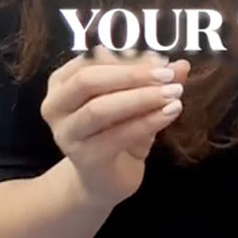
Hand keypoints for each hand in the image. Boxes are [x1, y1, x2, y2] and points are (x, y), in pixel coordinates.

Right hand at [41, 46, 188, 208]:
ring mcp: (67, 134)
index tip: (160, 59)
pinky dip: (147, 122)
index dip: (127, 56)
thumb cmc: (117, 131)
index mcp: (63, 81)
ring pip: (100, 109)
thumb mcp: (136, 100)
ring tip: (174, 93)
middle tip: (168, 74)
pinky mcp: (83, 159)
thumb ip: (154, 81)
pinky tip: (170, 112)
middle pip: (88, 80)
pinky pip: (117, 136)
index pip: (92, 59)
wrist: (104, 181)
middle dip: (131, 74)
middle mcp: (56, 106)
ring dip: (141, 97)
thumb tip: (181, 64)